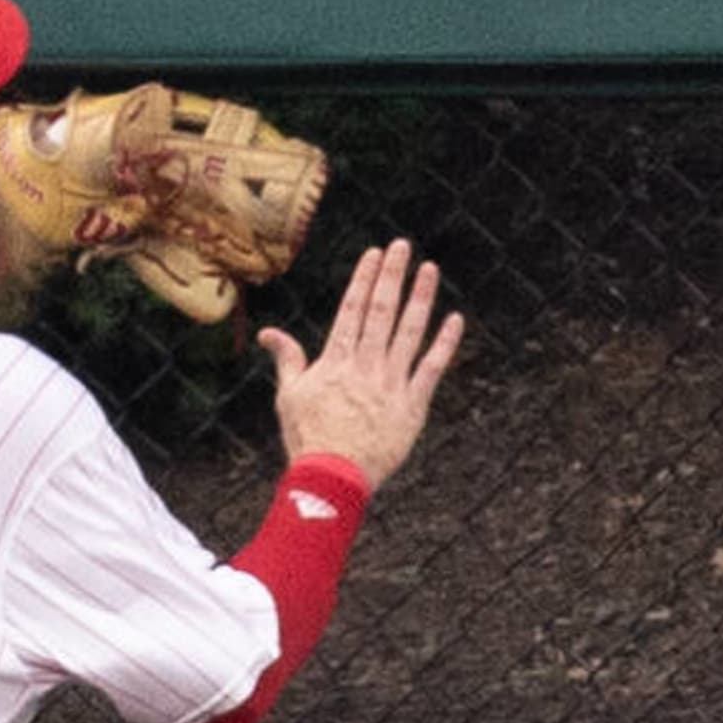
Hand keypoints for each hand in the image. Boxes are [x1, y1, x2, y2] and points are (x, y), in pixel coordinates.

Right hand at [255, 240, 463, 490]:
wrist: (333, 477)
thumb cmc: (307, 437)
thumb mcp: (289, 395)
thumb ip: (288, 359)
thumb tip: (268, 332)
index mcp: (335, 362)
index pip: (351, 310)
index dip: (363, 279)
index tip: (374, 253)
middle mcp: (365, 366)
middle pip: (381, 312)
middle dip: (391, 276)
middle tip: (402, 246)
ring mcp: (391, 383)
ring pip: (409, 333)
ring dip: (420, 298)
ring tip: (429, 269)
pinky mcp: (412, 405)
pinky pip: (431, 368)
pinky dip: (444, 343)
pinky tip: (454, 319)